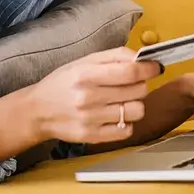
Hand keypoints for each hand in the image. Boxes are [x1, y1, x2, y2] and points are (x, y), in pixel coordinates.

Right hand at [25, 47, 162, 144]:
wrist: (38, 111)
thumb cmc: (63, 83)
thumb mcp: (83, 61)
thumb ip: (113, 56)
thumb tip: (141, 56)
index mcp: (86, 74)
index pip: (130, 71)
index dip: (149, 68)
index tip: (155, 67)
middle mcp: (88, 97)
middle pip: (138, 90)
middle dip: (141, 84)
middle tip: (131, 84)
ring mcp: (91, 119)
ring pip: (137, 111)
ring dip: (135, 104)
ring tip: (123, 101)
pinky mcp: (92, 136)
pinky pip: (127, 130)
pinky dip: (127, 122)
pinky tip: (115, 115)